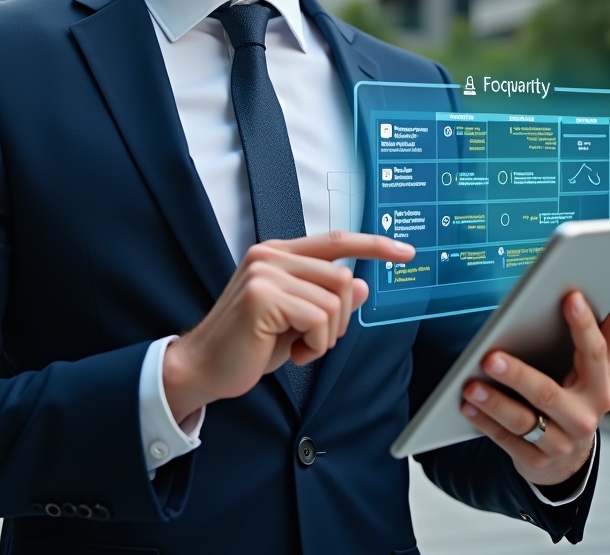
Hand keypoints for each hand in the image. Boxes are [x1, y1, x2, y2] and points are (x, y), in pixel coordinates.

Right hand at [163, 231, 414, 422]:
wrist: (204, 368)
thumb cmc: (247, 345)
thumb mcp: (296, 321)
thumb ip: (327, 299)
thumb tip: (363, 286)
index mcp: (278, 254)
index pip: (335, 241)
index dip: (373, 244)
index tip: (405, 251)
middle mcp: (271, 255)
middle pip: (342, 277)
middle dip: (339, 318)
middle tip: (311, 340)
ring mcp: (265, 272)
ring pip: (333, 301)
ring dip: (325, 336)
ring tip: (296, 346)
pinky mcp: (262, 296)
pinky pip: (318, 319)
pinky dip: (313, 345)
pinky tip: (289, 352)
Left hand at [460, 269, 609, 486]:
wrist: (569, 456)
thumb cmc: (581, 388)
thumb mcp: (600, 362)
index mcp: (601, 384)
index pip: (595, 352)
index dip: (584, 325)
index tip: (570, 296)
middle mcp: (585, 416)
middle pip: (548, 393)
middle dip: (519, 376)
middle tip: (490, 356)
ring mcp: (560, 442)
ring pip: (523, 421)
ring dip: (494, 402)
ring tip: (469, 384)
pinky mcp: (536, 461)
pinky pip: (506, 441)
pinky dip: (484, 422)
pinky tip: (466, 406)